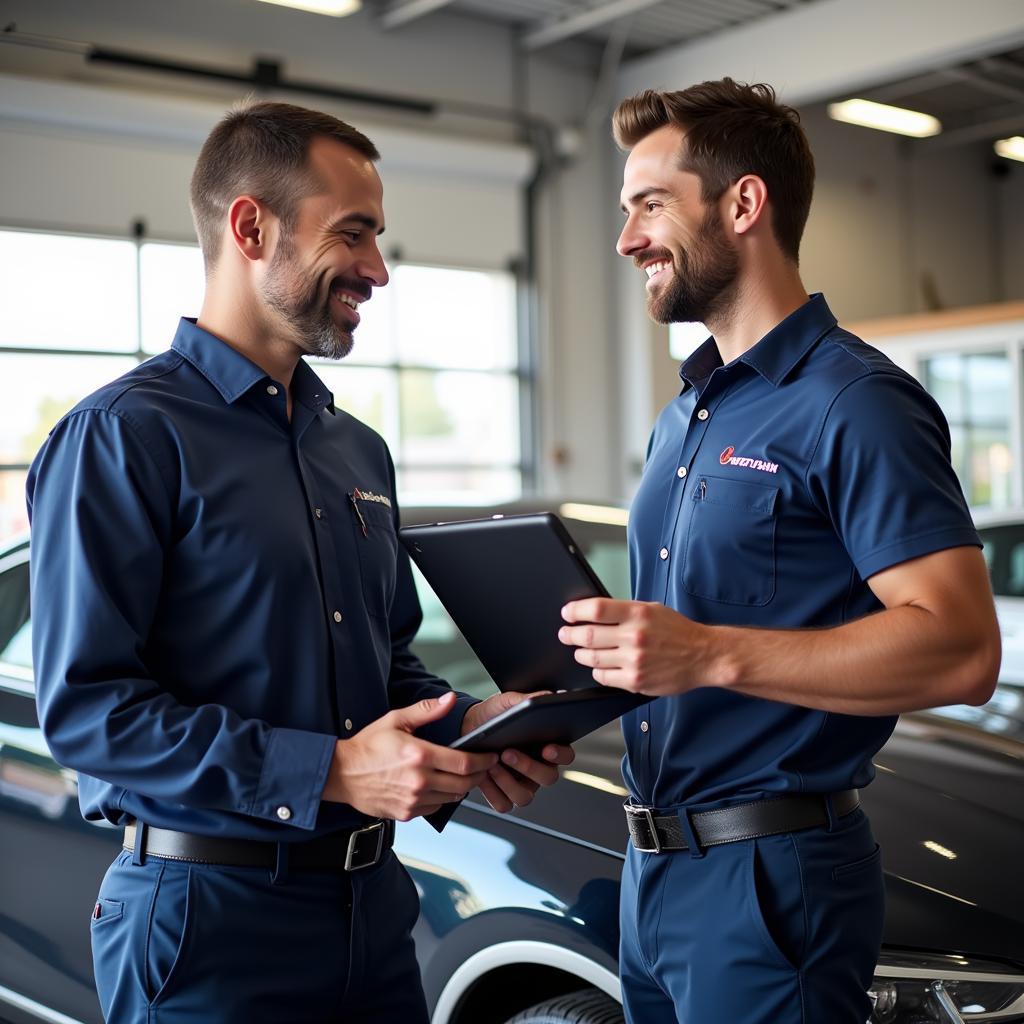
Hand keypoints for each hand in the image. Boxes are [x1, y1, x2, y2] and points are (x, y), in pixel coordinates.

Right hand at [323, 692, 497, 820]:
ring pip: (452, 798)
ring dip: (462, 788)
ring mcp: (412, 800)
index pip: (464, 763)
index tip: (490, 757)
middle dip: (479, 776)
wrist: (341, 773)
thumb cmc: (367, 747)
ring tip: (462, 776)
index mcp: (419, 755)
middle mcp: (418, 780)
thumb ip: (427, 711)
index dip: (483, 761)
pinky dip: (443, 798)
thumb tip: (448, 699)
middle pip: (463, 784)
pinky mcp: (406, 813)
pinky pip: (436, 807)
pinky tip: (439, 786)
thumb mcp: (397, 720)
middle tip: (483, 768)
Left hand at [461, 692, 574, 813]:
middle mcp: (539, 768)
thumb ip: (527, 699)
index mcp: (547, 746)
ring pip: (525, 796)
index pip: (566, 755)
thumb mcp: (507, 702)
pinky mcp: (503, 796)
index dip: (560, 755)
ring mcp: (522, 785)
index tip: (547, 748)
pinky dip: (493, 792)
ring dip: (508, 782)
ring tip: (491, 764)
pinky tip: (483, 777)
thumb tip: (548, 696)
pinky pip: (504, 804)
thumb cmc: (492, 715)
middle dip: (528, 767)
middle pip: (548, 778)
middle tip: (508, 752)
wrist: (465, 727)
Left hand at [559, 598, 709, 696]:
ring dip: (581, 653)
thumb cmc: (678, 631)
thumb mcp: (652, 609)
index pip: (596, 609)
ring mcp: (634, 660)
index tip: (567, 613)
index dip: (575, 611)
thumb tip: (594, 612)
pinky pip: (603, 677)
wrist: (703, 655)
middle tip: (565, 633)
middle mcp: (635, 636)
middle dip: (570, 634)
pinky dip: (596, 671)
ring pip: (592, 658)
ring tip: (580, 650)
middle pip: (588, 635)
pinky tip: (599, 666)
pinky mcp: (636, 681)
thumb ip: (625, 611)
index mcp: (638, 613)